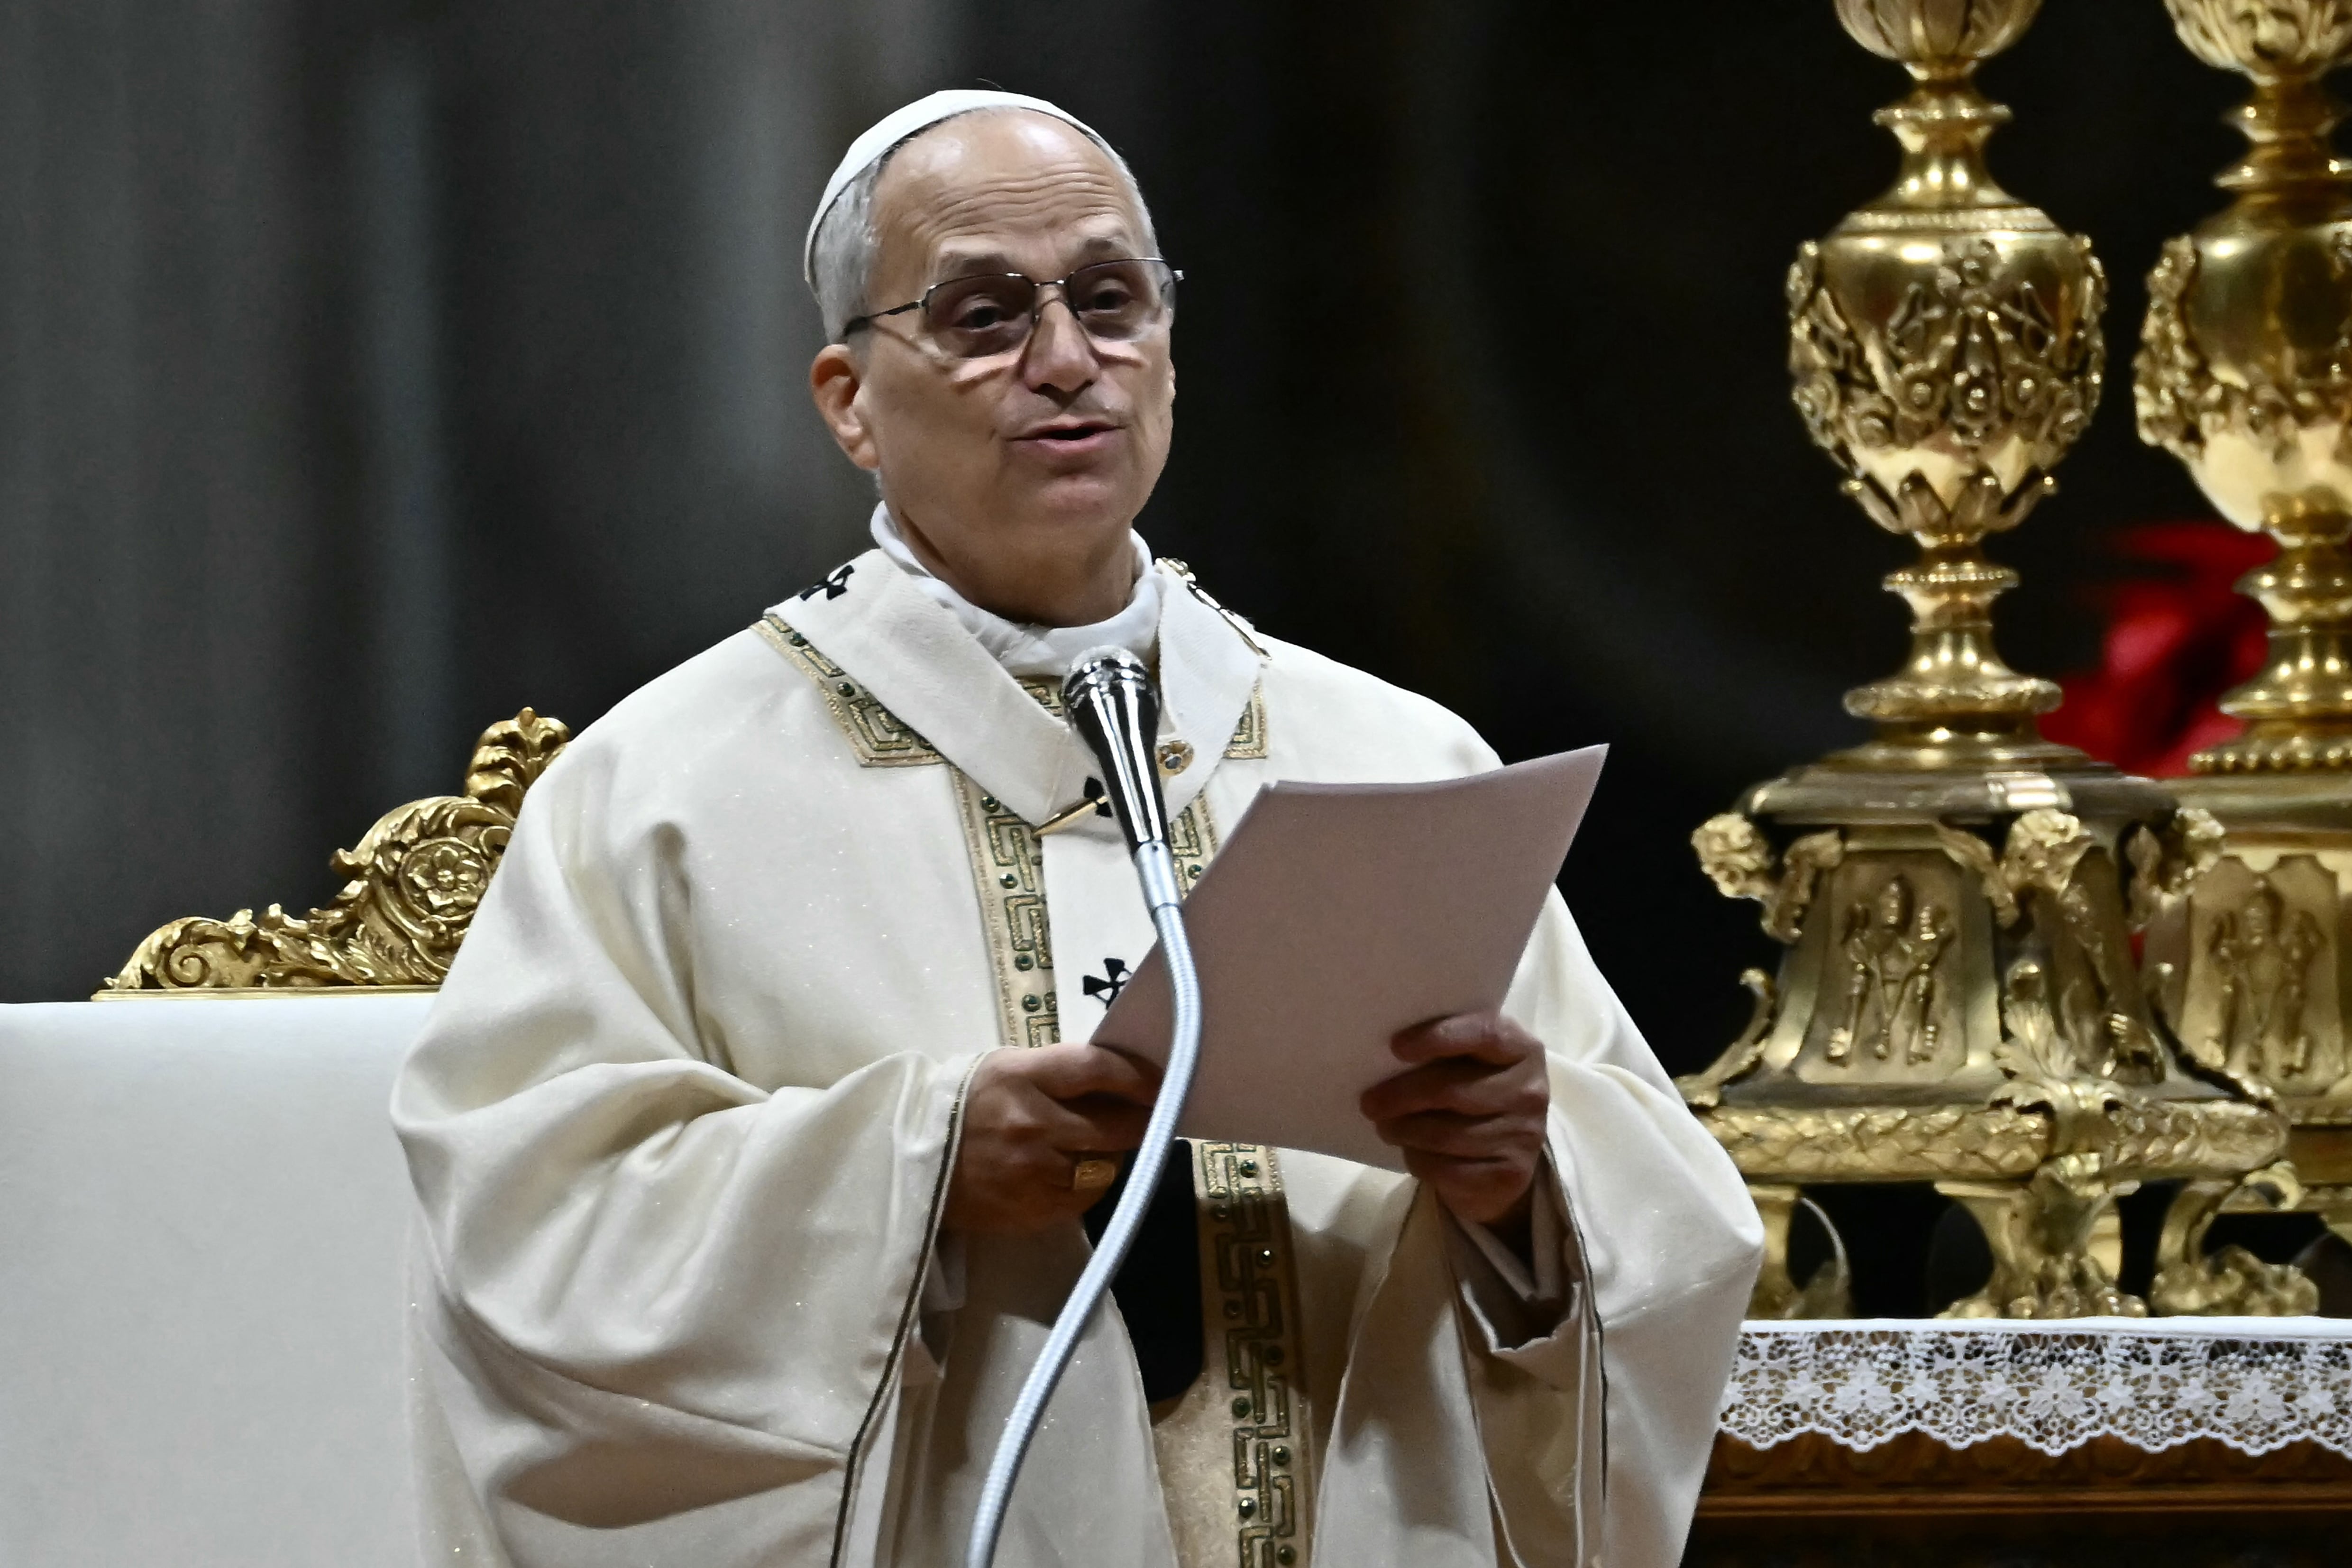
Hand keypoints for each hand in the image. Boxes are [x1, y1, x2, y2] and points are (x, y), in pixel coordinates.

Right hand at [944, 1044, 1159, 1234]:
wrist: (909, 1160)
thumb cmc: (965, 1104)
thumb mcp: (1007, 1069)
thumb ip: (1059, 1072)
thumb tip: (1122, 1079)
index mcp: (1022, 1077)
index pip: (1098, 1070)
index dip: (1139, 1077)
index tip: (1160, 1083)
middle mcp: (1032, 1124)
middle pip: (1116, 1125)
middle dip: (1140, 1122)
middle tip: (1148, 1118)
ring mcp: (1033, 1172)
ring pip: (1106, 1168)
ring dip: (1111, 1157)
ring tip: (1094, 1148)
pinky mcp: (1032, 1210)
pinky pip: (1083, 1199)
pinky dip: (1087, 1186)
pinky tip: (1070, 1173)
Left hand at [1360, 1011, 1549, 1233]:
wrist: (1506, 1153)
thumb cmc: (1475, 1091)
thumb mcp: (1471, 1061)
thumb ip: (1445, 1048)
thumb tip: (1384, 1050)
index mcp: (1522, 1048)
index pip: (1485, 1034)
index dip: (1439, 1037)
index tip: (1396, 1047)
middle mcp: (1530, 1091)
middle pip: (1454, 1090)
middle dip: (1402, 1096)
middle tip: (1369, 1102)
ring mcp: (1525, 1136)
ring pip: (1447, 1135)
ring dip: (1405, 1131)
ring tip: (1384, 1125)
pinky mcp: (1511, 1175)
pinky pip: (1449, 1169)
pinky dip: (1419, 1160)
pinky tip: (1410, 1151)